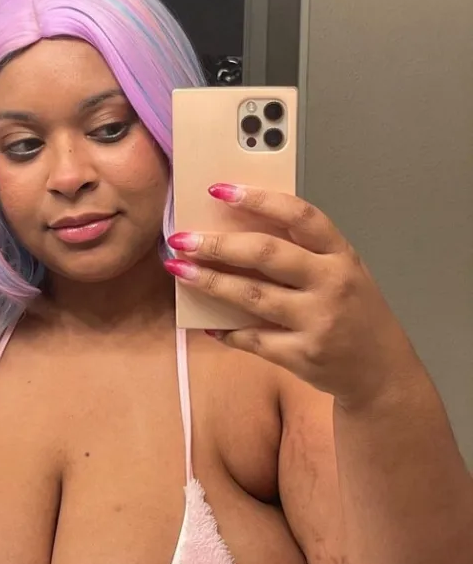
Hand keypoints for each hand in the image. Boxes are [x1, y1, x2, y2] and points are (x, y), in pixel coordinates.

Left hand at [164, 183, 418, 408]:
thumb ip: (306, 254)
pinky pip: (253, 339)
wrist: (382, 374)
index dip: (258, 199)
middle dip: (218, 245)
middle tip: (182, 238)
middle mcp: (332, 284)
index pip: (300, 216)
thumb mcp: (345, 274)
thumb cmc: (357, 316)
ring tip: (180, 270)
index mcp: (342, 256)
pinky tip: (207, 323)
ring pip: (252, 296)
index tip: (220, 190)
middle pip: (266, 254)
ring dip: (210, 282)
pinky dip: (226, 331)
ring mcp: (318, 321)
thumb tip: (241, 236)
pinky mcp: (302, 356)